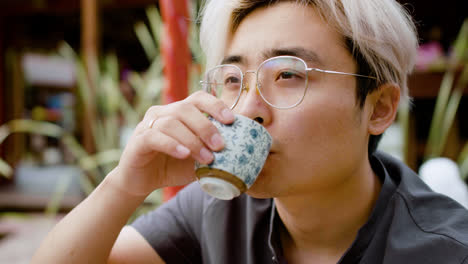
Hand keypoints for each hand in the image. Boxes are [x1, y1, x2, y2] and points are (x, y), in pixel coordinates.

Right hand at [111, 91, 234, 196]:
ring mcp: (148, 125)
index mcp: (179, 112)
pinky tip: (184, 154)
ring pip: (172, 123)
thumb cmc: (172, 166)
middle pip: (186, 109)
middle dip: (207, 126)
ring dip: (193, 140)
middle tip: (220, 145)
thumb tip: (243, 153)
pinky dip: (172, 144)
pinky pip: (155, 137)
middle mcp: (163, 113)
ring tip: (207, 158)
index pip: (198, 98)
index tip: (231, 120)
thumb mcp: (198, 159)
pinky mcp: (138, 140)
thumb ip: (215, 152)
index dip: (215, 105)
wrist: (142, 181)